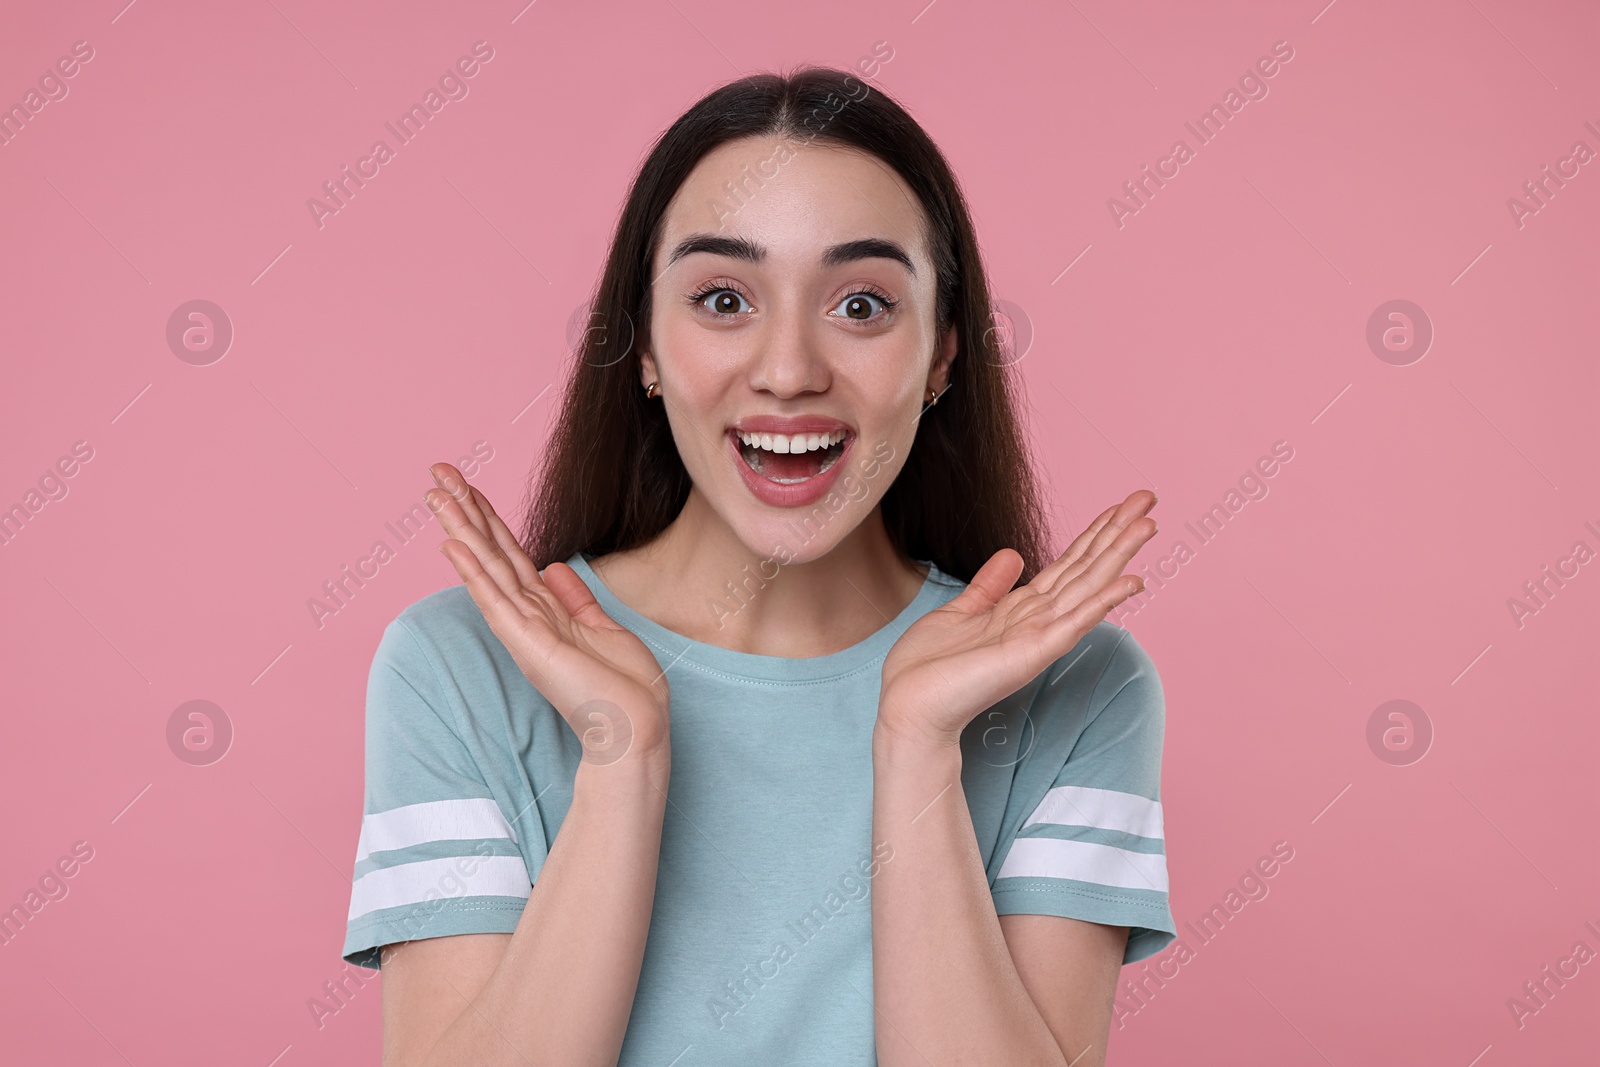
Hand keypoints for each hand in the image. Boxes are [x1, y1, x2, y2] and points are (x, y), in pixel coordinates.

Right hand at [426, 462, 670, 763]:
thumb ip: (575, 598)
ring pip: (485, 567)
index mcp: (547, 610)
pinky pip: (495, 598)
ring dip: (459, 529)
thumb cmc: (626, 687)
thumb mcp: (603, 629)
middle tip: (437, 470)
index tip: (467, 484)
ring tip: (434, 493)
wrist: (636, 726)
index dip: (489, 517)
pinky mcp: (527, 643)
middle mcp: (528, 616)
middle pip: (491, 551)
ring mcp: (524, 629)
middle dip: (465, 510)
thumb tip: (553, 567)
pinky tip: (453, 544)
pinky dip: (474, 570)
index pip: (510, 553)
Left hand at [876, 490, 1157, 748]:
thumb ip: (989, 586)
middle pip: (1086, 567)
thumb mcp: (959, 613)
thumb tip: (1012, 555)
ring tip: (1148, 524)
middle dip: (1117, 533)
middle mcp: (1037, 620)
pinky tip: (1130, 581)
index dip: (1094, 533)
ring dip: (1119, 555)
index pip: (1068, 564)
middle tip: (1148, 497)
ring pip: (1088, 586)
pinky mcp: (1032, 653)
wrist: (909, 706)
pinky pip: (1075, 622)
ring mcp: (1038, 636)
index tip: (1121, 506)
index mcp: (1021, 609)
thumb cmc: (928, 668)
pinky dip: (1103, 601)